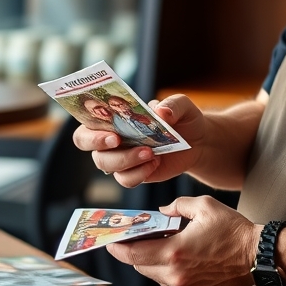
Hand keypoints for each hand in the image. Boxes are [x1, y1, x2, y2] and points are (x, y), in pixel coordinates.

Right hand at [72, 94, 207, 187]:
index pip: (88, 121)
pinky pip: (126, 179)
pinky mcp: (133, 173)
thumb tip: (160, 113)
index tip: (110, 131)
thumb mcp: (182, 106)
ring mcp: (120, 157)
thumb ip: (172, 105)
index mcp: (114, 116)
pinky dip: (139, 174)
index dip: (91, 128)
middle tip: (118, 141)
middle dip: (99, 145)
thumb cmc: (183, 118)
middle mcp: (111, 136)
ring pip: (106, 164)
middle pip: (88, 145)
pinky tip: (155, 163)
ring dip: (125, 160)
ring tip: (150, 154)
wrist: (198, 142)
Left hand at [106, 196, 258, 285]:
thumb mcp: (204, 207)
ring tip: (158, 245)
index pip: (133, 254)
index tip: (109, 241)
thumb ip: (177, 206)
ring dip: (151, 261)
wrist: (259, 257)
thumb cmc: (233, 230)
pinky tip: (176, 257)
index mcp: (175, 253)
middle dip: (134, 252)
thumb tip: (161, 212)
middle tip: (133, 238)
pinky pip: (168, 284)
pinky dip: (166, 271)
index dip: (118, 248)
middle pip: (140, 266)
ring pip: (154, 276)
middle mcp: (176, 276)